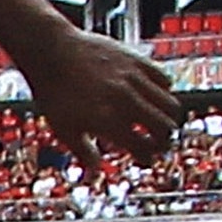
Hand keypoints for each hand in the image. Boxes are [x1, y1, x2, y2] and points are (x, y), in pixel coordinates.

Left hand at [15, 23, 182, 174]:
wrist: (51, 51)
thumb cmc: (53, 93)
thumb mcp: (63, 128)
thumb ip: (83, 151)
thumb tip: (97, 170)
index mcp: (108, 121)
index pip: (144, 147)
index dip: (148, 157)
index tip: (146, 158)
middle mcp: (125, 101)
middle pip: (164, 127)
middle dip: (164, 140)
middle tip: (158, 142)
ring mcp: (133, 79)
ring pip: (170, 104)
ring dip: (168, 118)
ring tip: (159, 121)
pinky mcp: (136, 61)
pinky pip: (165, 79)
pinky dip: (164, 92)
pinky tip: (153, 96)